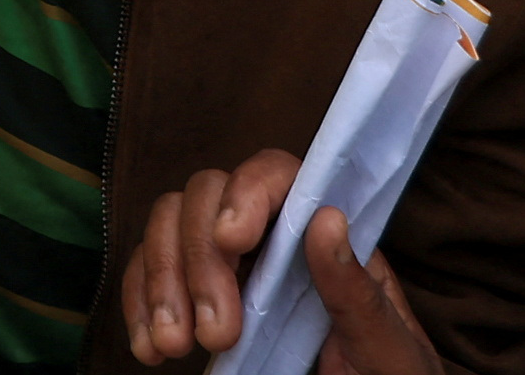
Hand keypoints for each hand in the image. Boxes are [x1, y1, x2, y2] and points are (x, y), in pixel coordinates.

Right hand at [121, 149, 434, 374]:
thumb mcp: (386, 345)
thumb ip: (358, 291)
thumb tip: (328, 218)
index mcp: (321, 233)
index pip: (277, 176)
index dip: (246, 192)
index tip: (232, 240)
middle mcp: (269, 233)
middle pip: (207, 196)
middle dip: (198, 261)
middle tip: (214, 334)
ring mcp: (226, 261)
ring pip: (167, 225)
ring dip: (160, 282)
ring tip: (174, 345)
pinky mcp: (192, 294)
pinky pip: (147, 271)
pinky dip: (138, 304)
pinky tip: (150, 348)